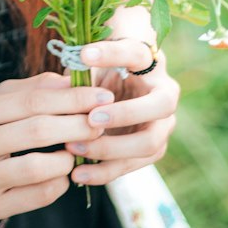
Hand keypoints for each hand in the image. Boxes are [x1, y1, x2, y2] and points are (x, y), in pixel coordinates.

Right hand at [0, 72, 115, 220]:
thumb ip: (31, 89)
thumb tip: (72, 80)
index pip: (33, 100)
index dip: (73, 98)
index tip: (103, 95)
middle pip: (38, 131)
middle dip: (78, 125)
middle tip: (102, 122)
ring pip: (38, 166)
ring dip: (69, 158)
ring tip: (79, 150)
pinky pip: (37, 196)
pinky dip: (58, 183)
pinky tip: (62, 174)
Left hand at [61, 4, 180, 186]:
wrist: (120, 84)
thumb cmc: (101, 68)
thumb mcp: (92, 62)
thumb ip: (81, 71)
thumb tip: (63, 83)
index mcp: (150, 61)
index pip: (135, 53)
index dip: (111, 54)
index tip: (83, 54)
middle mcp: (165, 93)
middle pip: (160, 106)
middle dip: (125, 114)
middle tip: (90, 119)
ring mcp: (162, 124)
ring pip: (149, 143)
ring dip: (111, 148)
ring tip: (74, 149)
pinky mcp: (151, 149)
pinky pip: (133, 164)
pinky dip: (105, 171)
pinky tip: (77, 174)